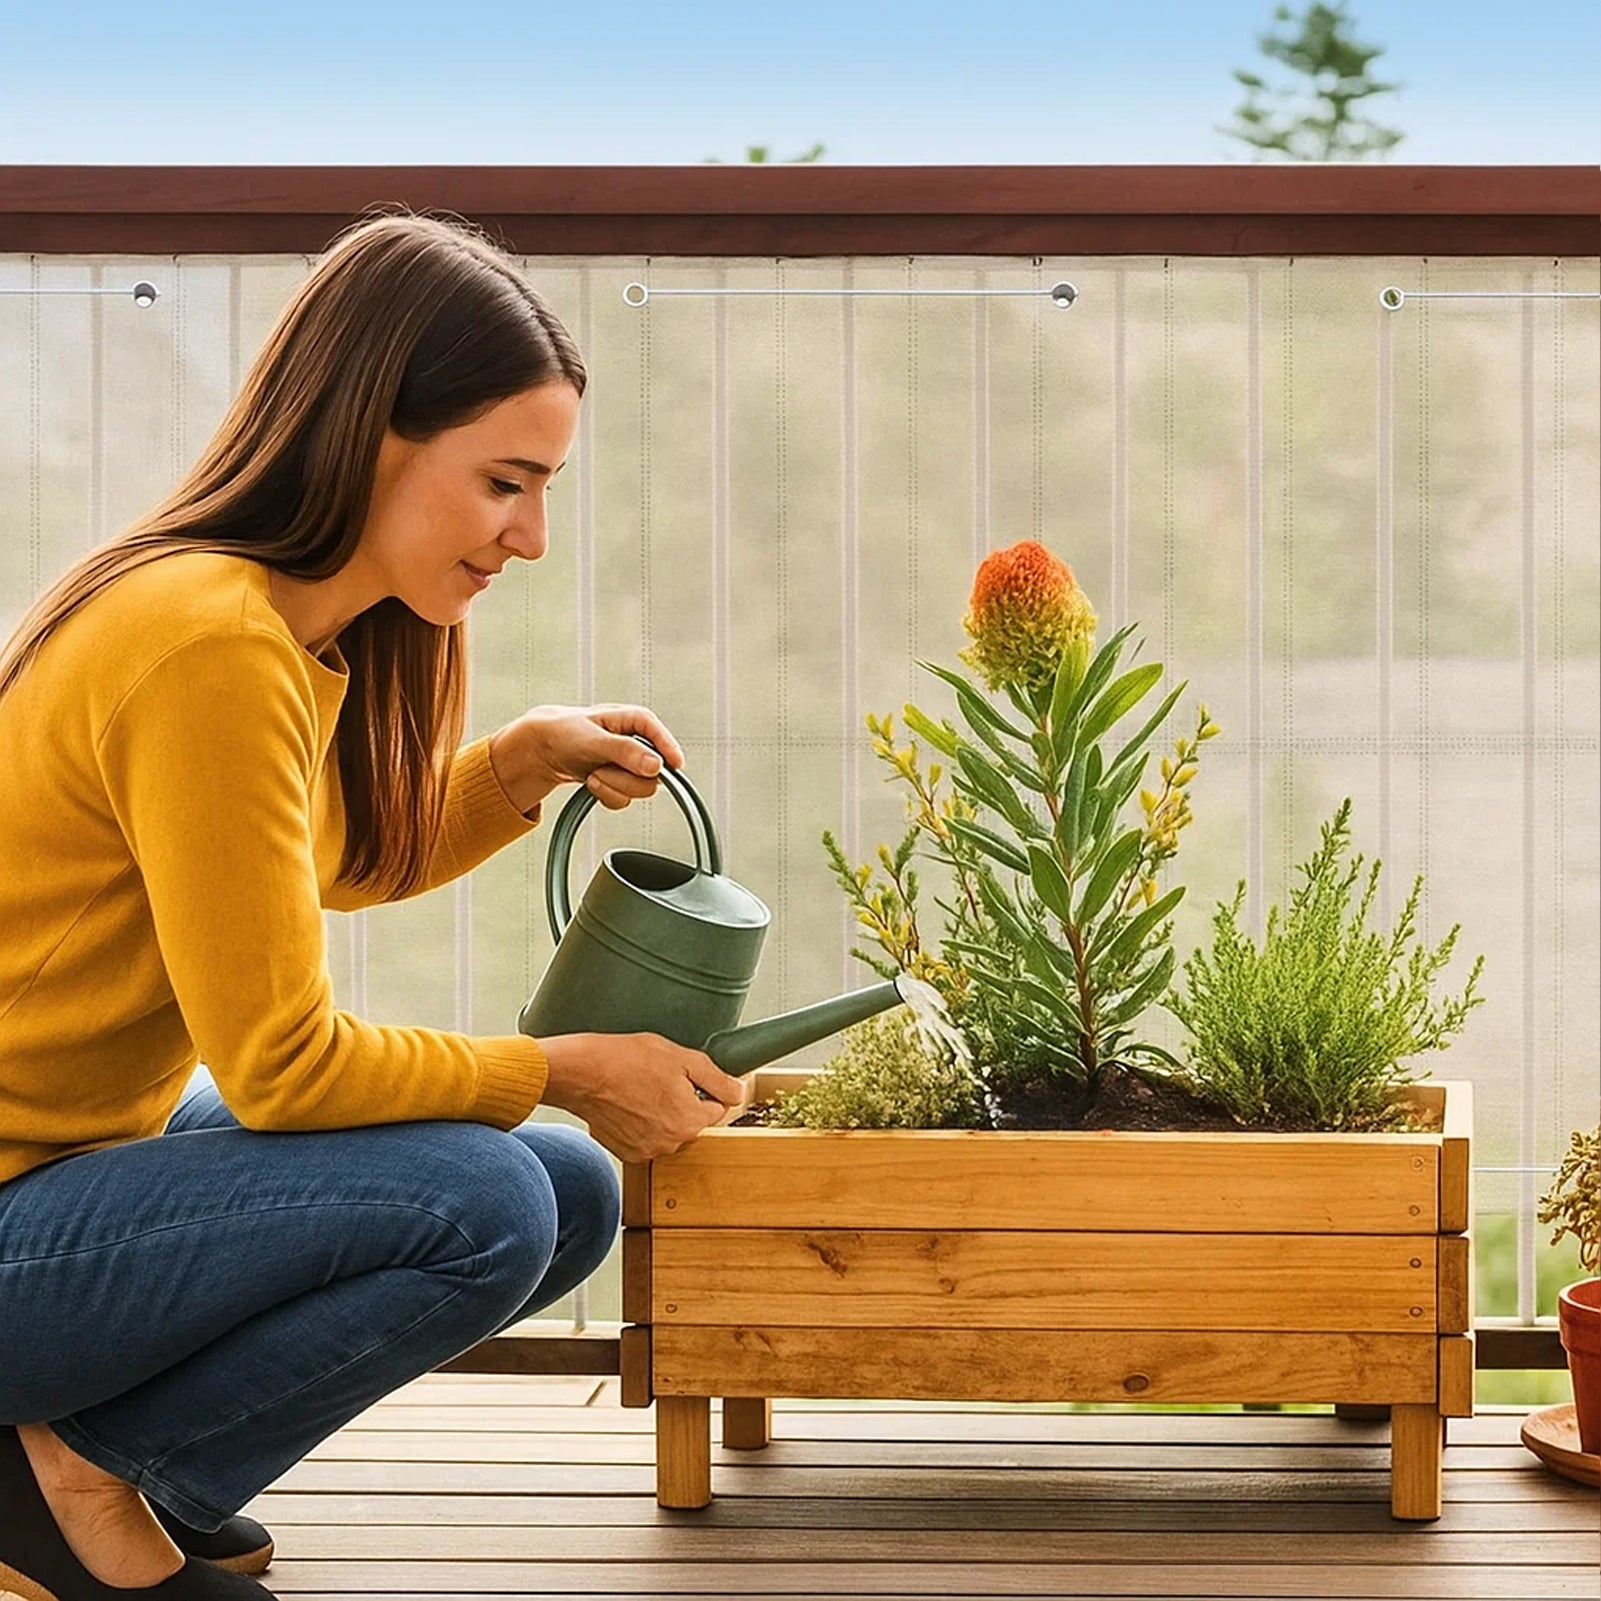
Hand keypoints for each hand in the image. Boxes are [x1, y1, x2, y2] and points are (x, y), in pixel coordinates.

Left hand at [489, 704, 684, 814]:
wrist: (543, 749)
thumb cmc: (565, 733)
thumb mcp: (593, 739)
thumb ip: (625, 751)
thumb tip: (656, 766)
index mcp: (636, 720)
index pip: (661, 737)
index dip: (669, 751)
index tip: (675, 767)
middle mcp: (639, 742)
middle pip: (654, 774)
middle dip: (624, 778)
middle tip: (600, 769)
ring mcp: (632, 764)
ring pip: (641, 790)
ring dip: (612, 787)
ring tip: (592, 773)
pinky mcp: (622, 780)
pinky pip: (625, 799)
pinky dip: (606, 795)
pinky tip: (592, 781)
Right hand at [539, 1032, 747, 1163]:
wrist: (580, 1073)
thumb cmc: (626, 1060)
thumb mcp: (681, 1058)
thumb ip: (717, 1079)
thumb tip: (738, 1093)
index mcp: (690, 1121)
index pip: (716, 1107)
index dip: (702, 1087)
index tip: (682, 1076)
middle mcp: (671, 1143)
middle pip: (691, 1120)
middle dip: (681, 1101)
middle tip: (658, 1079)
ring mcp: (646, 1150)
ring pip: (668, 1129)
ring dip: (660, 1113)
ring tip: (639, 1089)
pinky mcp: (625, 1152)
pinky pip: (645, 1137)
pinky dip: (639, 1123)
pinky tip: (627, 1103)